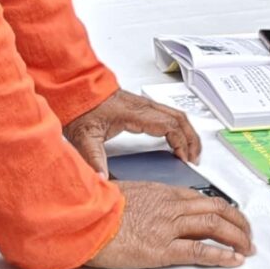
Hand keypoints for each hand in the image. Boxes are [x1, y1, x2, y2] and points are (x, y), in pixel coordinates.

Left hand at [64, 86, 201, 169]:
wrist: (74, 89)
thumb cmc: (80, 108)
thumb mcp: (84, 137)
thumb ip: (94, 159)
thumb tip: (102, 179)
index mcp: (136, 113)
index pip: (171, 125)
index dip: (182, 143)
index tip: (185, 159)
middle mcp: (144, 107)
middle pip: (181, 119)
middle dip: (192, 139)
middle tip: (195, 158)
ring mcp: (144, 105)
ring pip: (177, 115)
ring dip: (188, 132)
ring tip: (190, 151)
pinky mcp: (141, 107)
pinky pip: (168, 115)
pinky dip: (178, 128)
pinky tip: (174, 141)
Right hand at [87, 177, 255, 268]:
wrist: (82, 219)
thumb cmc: (95, 208)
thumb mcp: (123, 194)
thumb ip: (141, 200)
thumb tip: (144, 206)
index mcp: (161, 192)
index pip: (202, 198)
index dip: (222, 208)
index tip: (231, 218)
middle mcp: (170, 206)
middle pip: (216, 209)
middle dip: (238, 222)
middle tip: (248, 235)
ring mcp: (168, 227)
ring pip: (214, 226)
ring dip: (237, 237)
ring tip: (248, 248)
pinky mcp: (162, 249)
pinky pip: (200, 251)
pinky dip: (221, 255)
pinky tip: (234, 260)